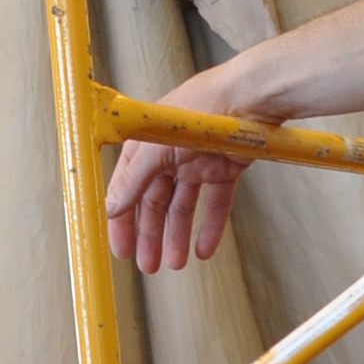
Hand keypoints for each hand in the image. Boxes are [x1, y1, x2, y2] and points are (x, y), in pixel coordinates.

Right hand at [105, 38, 296, 271]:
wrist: (250, 97)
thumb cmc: (199, 109)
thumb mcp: (156, 147)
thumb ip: (133, 179)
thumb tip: (112, 206)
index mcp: (147, 146)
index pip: (127, 188)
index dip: (122, 219)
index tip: (120, 248)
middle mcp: (169, 154)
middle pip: (155, 202)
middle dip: (150, 235)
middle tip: (148, 265)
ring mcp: (197, 161)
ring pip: (183, 206)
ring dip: (176, 236)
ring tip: (175, 264)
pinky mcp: (225, 167)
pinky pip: (216, 203)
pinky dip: (210, 227)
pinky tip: (204, 250)